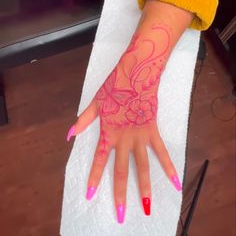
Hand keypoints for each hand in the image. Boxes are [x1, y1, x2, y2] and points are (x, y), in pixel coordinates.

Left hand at [66, 25, 181, 223]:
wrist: (135, 76)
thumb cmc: (114, 88)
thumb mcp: (95, 104)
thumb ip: (83, 121)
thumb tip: (68, 135)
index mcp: (109, 133)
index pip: (100, 160)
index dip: (95, 178)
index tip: (91, 195)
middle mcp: (124, 139)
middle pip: (121, 170)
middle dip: (120, 193)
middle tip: (122, 213)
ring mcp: (140, 136)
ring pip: (142, 166)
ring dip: (144, 187)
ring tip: (147, 206)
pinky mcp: (153, 131)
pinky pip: (161, 151)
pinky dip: (168, 166)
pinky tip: (175, 181)